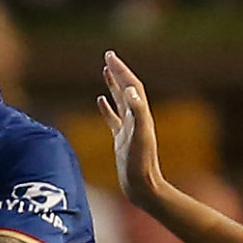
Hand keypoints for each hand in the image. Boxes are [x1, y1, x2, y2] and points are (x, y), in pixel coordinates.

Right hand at [98, 49, 163, 204]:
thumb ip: (137, 111)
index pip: (131, 86)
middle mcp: (136, 118)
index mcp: (140, 114)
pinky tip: (100, 101)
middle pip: (127, 89)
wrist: (141, 186)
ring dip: (113, 85)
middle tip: (108, 56)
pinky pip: (113, 118)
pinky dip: (106, 108)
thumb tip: (129, 89)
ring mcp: (128, 128)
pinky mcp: (121, 139)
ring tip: (105, 71)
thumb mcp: (139, 135)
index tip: (110, 56)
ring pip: (120, 101)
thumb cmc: (140, 162)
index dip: (121, 70)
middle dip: (118, 72)